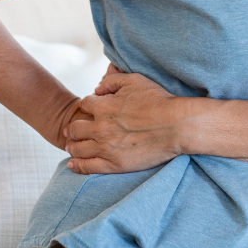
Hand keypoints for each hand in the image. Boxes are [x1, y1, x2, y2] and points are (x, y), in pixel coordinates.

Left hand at [65, 69, 183, 173]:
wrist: (176, 125)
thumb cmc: (159, 101)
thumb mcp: (135, 81)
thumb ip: (112, 81)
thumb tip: (97, 89)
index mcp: (103, 107)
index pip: (84, 105)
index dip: (87, 106)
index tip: (90, 110)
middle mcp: (100, 128)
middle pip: (75, 129)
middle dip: (72, 128)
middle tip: (71, 131)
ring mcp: (106, 148)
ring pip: (78, 149)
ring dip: (72, 146)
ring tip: (71, 146)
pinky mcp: (114, 165)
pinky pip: (88, 167)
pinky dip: (77, 166)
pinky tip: (72, 164)